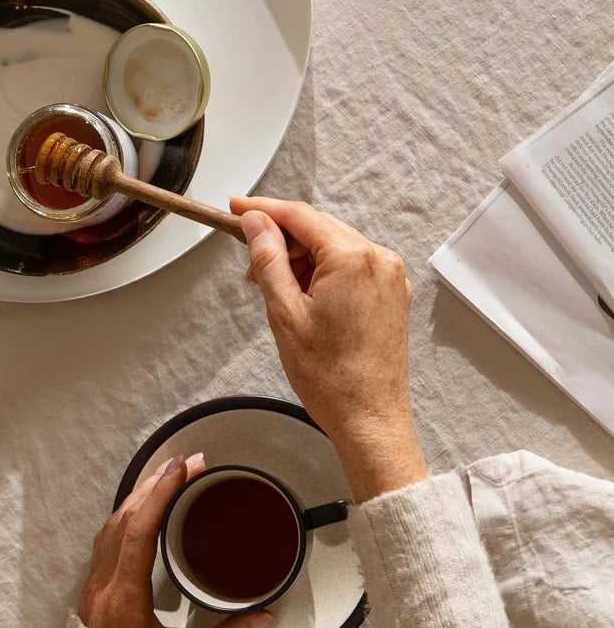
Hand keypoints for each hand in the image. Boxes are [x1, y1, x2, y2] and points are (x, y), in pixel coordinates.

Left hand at [79, 454, 276, 627]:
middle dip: (154, 484)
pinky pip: (106, 542)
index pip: (139, 530)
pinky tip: (143, 512)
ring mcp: (93, 589)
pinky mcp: (93, 595)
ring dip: (138, 498)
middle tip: (186, 462)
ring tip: (168, 476)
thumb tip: (265, 616)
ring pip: (110, 528)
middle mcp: (102, 587)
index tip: (183, 467)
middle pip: (123, 519)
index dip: (161, 494)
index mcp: (123, 599)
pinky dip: (127, 518)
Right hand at [231, 197, 428, 502]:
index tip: (236, 209)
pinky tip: (304, 299)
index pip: (300, 216)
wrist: (369, 418)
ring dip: (302, 260)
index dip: (263, 210)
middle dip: (281, 241)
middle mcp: (379, 259)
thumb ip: (269, 260)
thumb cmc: (330, 377)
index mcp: (352, 258)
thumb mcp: (284, 313)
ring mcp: (390, 277)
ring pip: (335, 248)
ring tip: (276, 293)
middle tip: (249, 266)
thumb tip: (256, 224)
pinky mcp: (392, 295)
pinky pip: (352, 268)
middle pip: (319, 229)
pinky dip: (324, 274)